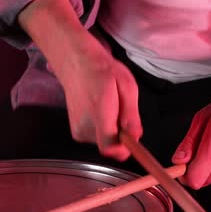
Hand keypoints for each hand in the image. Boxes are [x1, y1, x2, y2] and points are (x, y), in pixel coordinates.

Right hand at [18, 0, 142, 159]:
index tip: (131, 134)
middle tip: (120, 109)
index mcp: (99, 115)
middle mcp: (85, 127)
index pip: (110, 149)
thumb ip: (131, 116)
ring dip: (112, 129)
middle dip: (121, 134)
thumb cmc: (103, 70)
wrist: (76, 62)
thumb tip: (135, 137)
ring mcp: (77, 130)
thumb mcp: (127, 87)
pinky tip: (100, 108)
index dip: (125, 148)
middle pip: (111, 146)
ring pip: (104, 141)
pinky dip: (103, 127)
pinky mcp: (75, 131)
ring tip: (109, 105)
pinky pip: (97, 137)